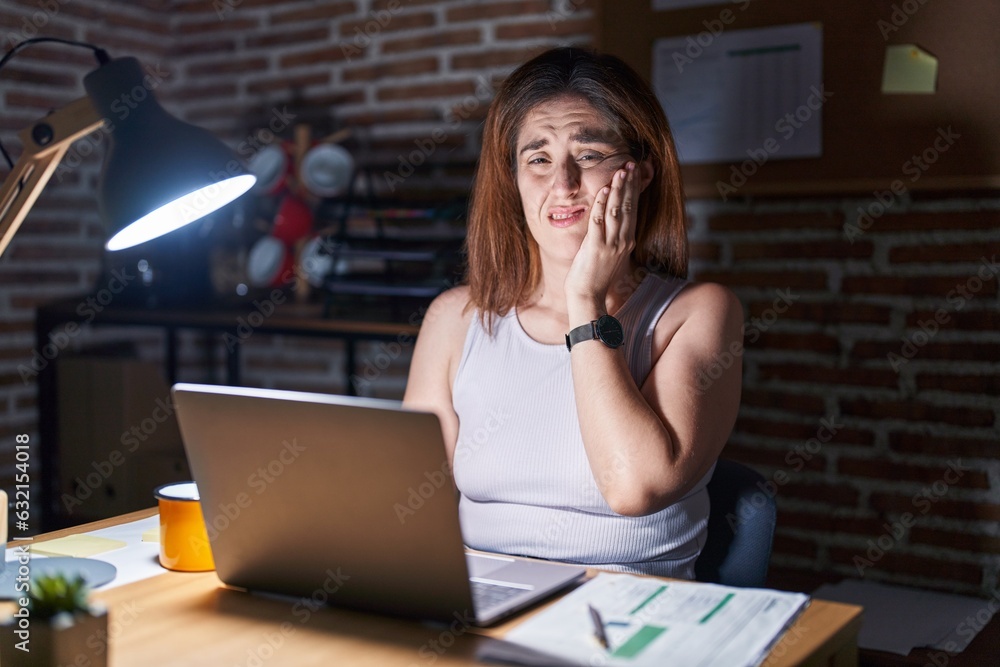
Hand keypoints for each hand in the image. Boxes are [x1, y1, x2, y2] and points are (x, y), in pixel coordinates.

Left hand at [565, 161, 637, 313]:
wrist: (588, 296)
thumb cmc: (596, 277)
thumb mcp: (610, 254)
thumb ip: (615, 238)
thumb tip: (617, 224)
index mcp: (626, 241)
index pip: (634, 209)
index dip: (635, 189)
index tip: (636, 172)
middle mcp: (622, 241)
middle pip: (629, 206)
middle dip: (630, 184)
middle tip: (631, 164)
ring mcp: (610, 244)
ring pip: (617, 210)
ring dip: (619, 189)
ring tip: (621, 170)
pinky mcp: (595, 248)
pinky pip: (599, 221)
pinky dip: (602, 204)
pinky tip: (604, 190)